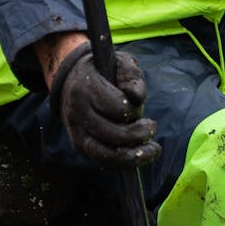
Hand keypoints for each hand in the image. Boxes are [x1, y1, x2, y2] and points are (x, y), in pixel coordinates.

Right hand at [49, 41, 161, 167]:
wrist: (71, 81)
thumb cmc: (104, 71)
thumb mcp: (118, 62)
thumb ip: (131, 75)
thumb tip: (137, 97)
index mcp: (85, 88)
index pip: (117, 107)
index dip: (134, 110)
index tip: (139, 104)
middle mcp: (77, 112)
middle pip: (112, 133)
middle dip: (138, 134)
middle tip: (151, 127)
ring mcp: (76, 132)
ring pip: (105, 154)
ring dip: (134, 155)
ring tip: (153, 149)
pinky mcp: (79, 145)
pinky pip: (101, 162)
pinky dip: (122, 164)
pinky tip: (139, 157)